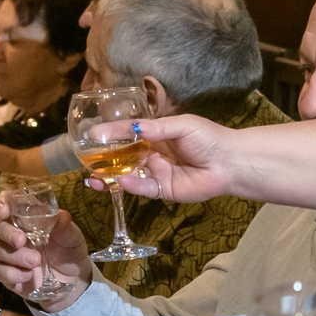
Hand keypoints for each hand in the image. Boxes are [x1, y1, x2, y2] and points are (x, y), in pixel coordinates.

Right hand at [0, 201, 92, 310]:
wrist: (74, 278)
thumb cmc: (69, 249)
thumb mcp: (72, 236)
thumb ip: (65, 226)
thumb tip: (62, 215)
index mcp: (25, 217)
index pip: (6, 202)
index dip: (2, 203)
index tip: (5, 211)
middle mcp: (11, 233)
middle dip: (7, 233)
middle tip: (21, 240)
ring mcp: (6, 254)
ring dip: (14, 256)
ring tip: (36, 261)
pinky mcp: (7, 274)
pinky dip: (12, 274)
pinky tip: (28, 276)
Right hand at [94, 114, 237, 202]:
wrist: (229, 162)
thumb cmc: (208, 138)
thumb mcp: (182, 125)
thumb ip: (157, 128)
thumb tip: (134, 127)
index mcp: (156, 135)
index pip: (128, 132)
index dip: (111, 132)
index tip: (92, 133)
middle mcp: (153, 154)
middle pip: (123, 156)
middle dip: (104, 158)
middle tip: (86, 158)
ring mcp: (157, 172)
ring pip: (128, 174)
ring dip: (111, 176)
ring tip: (94, 176)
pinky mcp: (163, 190)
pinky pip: (143, 188)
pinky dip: (131, 185)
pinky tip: (121, 180)